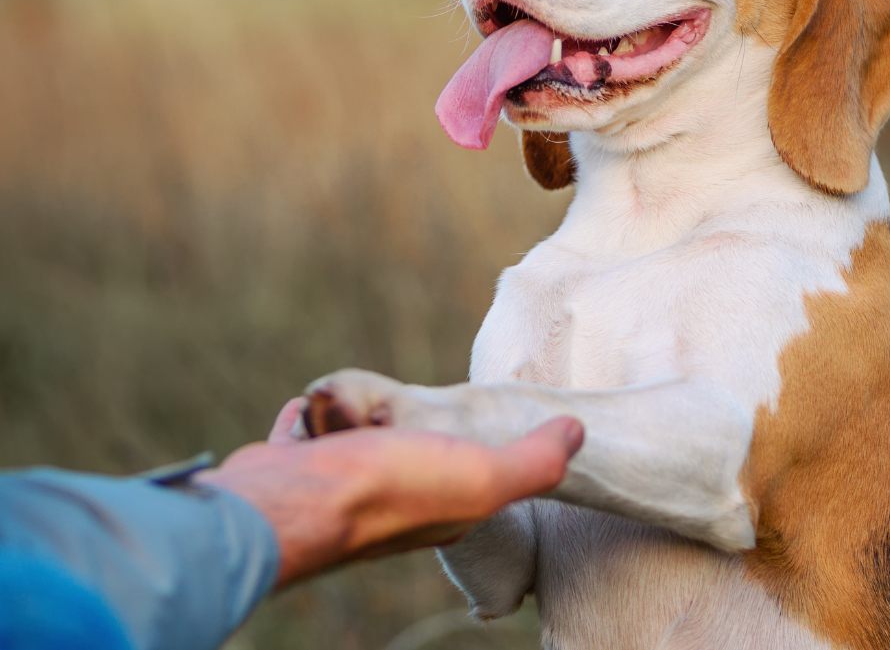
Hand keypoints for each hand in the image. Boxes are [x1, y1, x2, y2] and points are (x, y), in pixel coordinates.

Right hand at [197, 399, 583, 586]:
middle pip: (405, 443)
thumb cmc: (389, 491)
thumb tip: (578, 431)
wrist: (289, 504)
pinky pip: (306, 431)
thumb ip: (533, 461)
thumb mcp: (481, 477)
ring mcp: (338, 484)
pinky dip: (310, 416)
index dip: (475, 440)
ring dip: (354, 410)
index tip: (472, 416)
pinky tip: (313, 409)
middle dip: (401, 418)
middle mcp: (391, 500)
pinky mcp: (294, 467)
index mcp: (442, 506)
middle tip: (396, 409)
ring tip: (353, 406)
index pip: (470, 468)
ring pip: (355, 432)